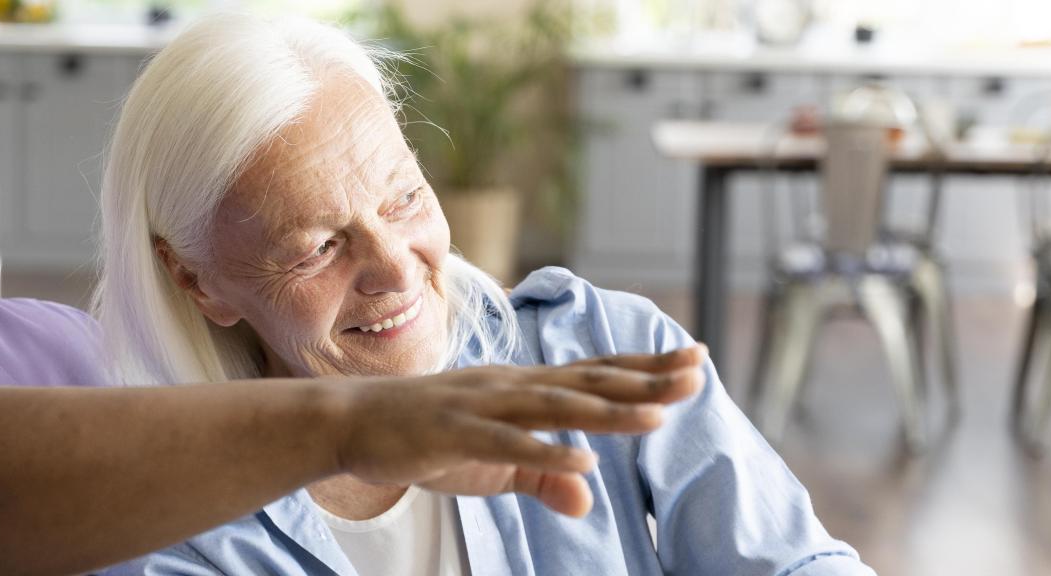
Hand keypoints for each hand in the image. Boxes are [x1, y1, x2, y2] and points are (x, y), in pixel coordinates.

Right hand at [332, 344, 707, 516]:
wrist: (351, 423)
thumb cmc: (426, 439)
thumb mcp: (494, 464)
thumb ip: (542, 476)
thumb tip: (586, 499)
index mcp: (524, 388)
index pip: (596, 374)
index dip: (646, 366)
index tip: (696, 358)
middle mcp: (512, 386)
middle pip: (589, 381)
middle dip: (645, 378)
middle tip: (699, 371)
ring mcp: (483, 405)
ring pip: (555, 406)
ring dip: (607, 412)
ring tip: (657, 414)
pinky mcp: (455, 432)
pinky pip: (505, 443)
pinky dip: (542, 450)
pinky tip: (580, 463)